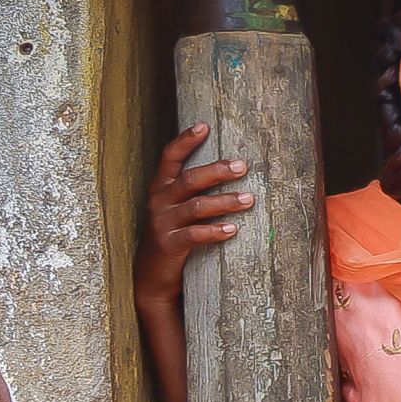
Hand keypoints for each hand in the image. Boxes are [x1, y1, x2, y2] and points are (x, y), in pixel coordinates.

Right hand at [137, 125, 251, 312]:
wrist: (152, 275)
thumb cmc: (172, 235)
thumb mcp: (177, 209)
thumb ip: (193, 191)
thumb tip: (230, 170)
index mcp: (161, 187)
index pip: (170, 157)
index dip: (185, 140)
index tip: (204, 126)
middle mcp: (159, 201)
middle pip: (190, 179)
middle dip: (217, 171)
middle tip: (243, 166)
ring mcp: (163, 223)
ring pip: (197, 206)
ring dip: (225, 201)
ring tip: (249, 199)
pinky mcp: (170, 245)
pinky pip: (194, 235)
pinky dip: (214, 231)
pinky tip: (233, 229)